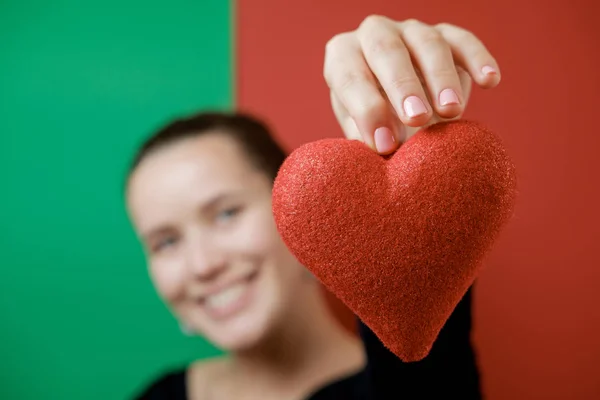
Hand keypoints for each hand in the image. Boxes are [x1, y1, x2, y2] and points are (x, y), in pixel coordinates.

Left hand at [324, 16, 500, 153]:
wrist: (396, 109)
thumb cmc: (372, 122)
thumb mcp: (360, 131)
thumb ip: (366, 138)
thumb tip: (382, 148)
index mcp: (342, 56)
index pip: (350, 77)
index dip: (367, 110)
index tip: (384, 145)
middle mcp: (374, 34)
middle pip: (387, 51)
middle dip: (402, 86)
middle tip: (417, 119)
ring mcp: (411, 30)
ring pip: (428, 44)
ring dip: (441, 77)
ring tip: (451, 112)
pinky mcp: (445, 34)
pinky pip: (463, 41)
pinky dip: (478, 59)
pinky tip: (490, 81)